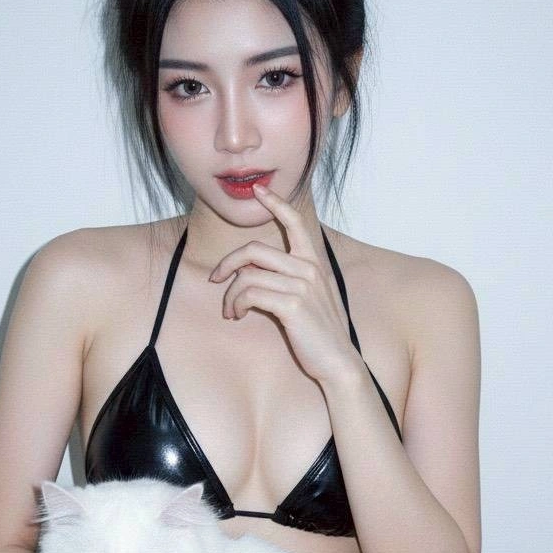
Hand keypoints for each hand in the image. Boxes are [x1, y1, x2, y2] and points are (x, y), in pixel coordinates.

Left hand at [208, 183, 358, 384]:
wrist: (338, 362)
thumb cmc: (319, 333)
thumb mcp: (308, 298)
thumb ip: (286, 280)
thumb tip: (250, 274)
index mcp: (313, 262)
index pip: (295, 222)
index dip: (275, 203)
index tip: (258, 191)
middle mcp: (308, 268)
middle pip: (254, 249)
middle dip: (227, 263)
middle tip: (214, 279)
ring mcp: (301, 285)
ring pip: (247, 276)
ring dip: (230, 295)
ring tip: (230, 311)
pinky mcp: (292, 304)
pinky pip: (249, 294)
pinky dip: (236, 304)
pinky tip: (238, 315)